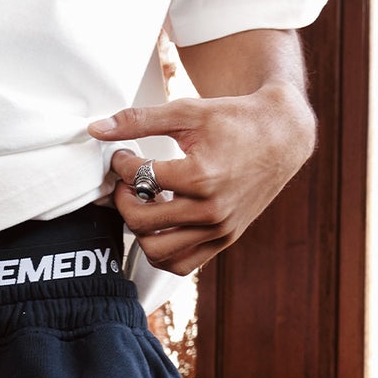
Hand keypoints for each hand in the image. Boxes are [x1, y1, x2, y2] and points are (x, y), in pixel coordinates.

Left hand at [88, 83, 315, 275]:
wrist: (283, 135)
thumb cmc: (234, 119)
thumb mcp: (187, 112)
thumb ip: (139, 120)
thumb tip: (95, 128)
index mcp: (201, 176)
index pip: (140, 179)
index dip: (122, 164)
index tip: (124, 154)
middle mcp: (210, 210)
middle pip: (142, 222)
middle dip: (124, 200)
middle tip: (126, 182)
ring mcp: (218, 230)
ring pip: (157, 252)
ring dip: (140, 230)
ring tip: (144, 204)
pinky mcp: (224, 241)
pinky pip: (180, 265)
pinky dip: (161, 251)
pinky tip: (160, 224)